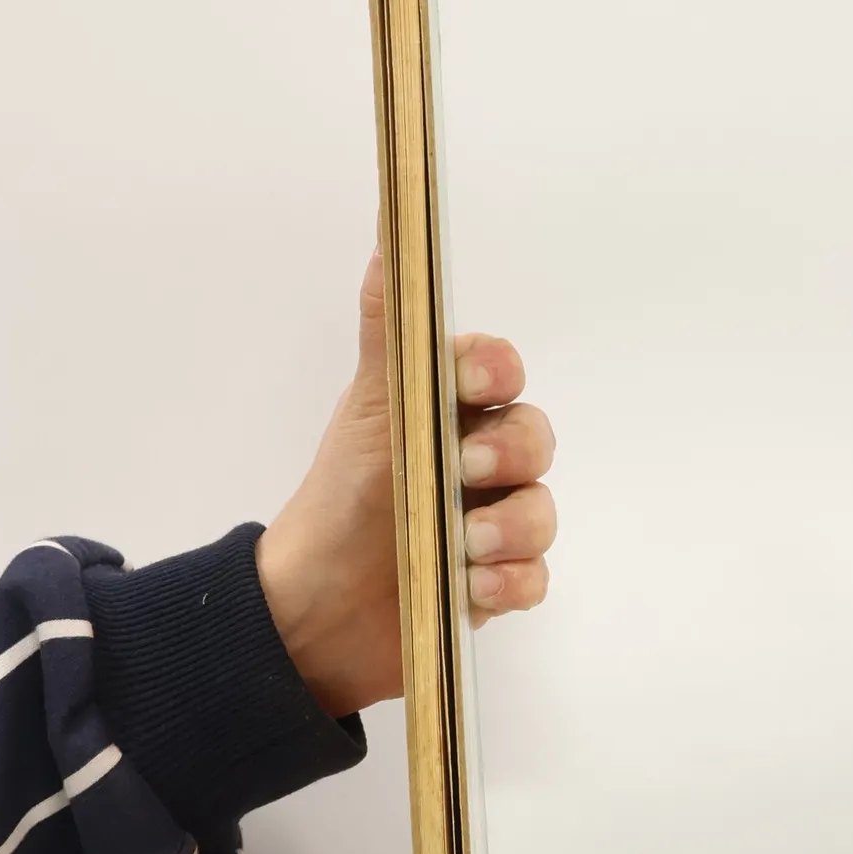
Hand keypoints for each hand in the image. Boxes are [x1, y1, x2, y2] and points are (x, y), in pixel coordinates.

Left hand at [256, 247, 557, 717]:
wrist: (311, 609)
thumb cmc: (339, 499)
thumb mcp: (367, 409)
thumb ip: (390, 333)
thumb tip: (389, 243)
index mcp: (447, 411)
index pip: (501, 373)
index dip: (497, 373)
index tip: (473, 384)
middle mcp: (477, 462)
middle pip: (535, 438)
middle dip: (511, 451)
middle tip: (467, 466)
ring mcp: (490, 524)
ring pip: (541, 510)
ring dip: (512, 526)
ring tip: (464, 546)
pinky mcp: (495, 584)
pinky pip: (535, 576)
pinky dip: (511, 581)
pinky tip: (474, 587)